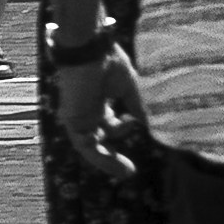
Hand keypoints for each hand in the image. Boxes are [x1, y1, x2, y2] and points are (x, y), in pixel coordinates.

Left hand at [45, 36, 142, 175]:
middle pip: (99, 138)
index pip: (109, 123)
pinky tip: (118, 165)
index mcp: (98, 101)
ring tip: (127, 172)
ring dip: (109, 162)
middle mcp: (87, 111)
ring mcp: (79, 118)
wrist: (90, 50)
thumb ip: (136, 106)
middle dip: (113, 155)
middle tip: (130, 170)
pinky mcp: (74, 122)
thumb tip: (149, 124)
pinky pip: (86, 146)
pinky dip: (101, 158)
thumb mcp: (129, 88)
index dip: (124, 129)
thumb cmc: (108, 62)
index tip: (138, 127)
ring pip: (92, 147)